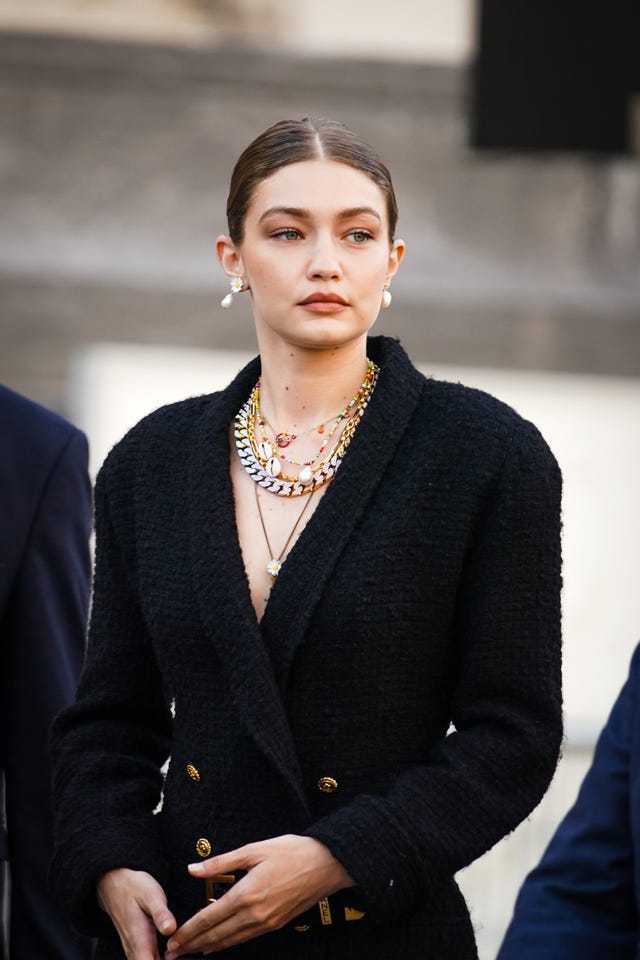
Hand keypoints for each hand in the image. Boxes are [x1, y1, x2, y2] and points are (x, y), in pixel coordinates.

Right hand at [97, 868, 176, 959]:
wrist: (113, 885)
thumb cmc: (133, 888)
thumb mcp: (151, 894)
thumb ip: (161, 913)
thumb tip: (170, 929)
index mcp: (140, 940)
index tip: (177, 955)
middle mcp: (135, 950)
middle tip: (182, 950)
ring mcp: (133, 949)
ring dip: (164, 959)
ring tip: (178, 949)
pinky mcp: (135, 946)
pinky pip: (146, 959)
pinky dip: (159, 958)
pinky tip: (170, 950)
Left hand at [164, 834, 352, 955]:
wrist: (326, 865)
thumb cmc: (292, 851)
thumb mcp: (254, 850)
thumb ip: (221, 863)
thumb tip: (193, 869)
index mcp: (246, 894)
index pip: (209, 918)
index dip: (188, 931)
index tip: (172, 940)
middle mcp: (255, 914)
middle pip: (216, 935)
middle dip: (193, 945)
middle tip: (173, 953)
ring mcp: (266, 922)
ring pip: (231, 941)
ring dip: (208, 947)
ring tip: (191, 952)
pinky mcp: (276, 924)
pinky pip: (246, 938)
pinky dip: (228, 943)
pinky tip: (219, 944)